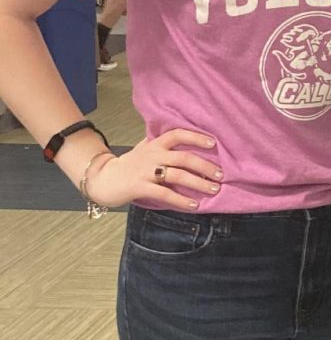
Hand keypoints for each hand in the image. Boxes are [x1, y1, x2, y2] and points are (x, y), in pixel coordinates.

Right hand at [86, 128, 221, 209]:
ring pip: (177, 175)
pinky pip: (164, 194)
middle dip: (205, 166)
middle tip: (221, 175)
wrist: (101, 179)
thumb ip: (160, 144)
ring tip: (213, 190)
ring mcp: (145, 171)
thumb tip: (183, 137)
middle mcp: (152, 155)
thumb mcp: (144, 149)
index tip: (214, 143)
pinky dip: (181, 200)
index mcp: (155, 144)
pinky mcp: (139, 187)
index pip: (178, 134)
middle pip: (184, 158)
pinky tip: (194, 205)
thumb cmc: (128, 164)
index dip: (196, 137)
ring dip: (198, 183)